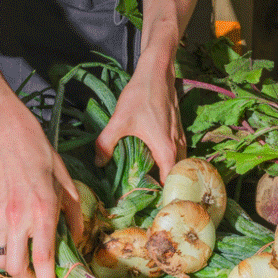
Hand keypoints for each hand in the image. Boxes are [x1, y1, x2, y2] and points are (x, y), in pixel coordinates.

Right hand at [0, 100, 82, 277]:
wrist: (11, 139)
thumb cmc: (45, 161)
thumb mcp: (68, 187)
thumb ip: (74, 218)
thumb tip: (77, 241)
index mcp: (42, 213)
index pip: (42, 260)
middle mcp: (16, 218)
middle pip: (16, 268)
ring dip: (13, 265)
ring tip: (24, 258)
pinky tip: (10, 237)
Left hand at [95, 47, 186, 183]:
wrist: (157, 72)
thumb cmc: (140, 96)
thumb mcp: (119, 121)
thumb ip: (106, 143)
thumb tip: (98, 162)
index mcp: (166, 150)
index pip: (169, 183)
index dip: (160, 196)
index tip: (148, 205)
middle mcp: (177, 147)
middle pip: (174, 176)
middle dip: (162, 188)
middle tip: (144, 196)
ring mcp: (179, 138)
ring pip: (177, 164)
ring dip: (165, 174)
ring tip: (147, 183)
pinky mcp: (177, 131)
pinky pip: (176, 154)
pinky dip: (167, 162)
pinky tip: (150, 162)